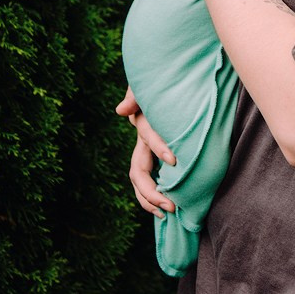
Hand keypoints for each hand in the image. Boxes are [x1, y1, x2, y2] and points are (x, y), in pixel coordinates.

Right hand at [116, 87, 176, 217]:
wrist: (169, 80)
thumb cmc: (159, 81)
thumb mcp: (146, 85)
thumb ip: (135, 95)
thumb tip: (120, 111)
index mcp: (143, 122)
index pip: (147, 138)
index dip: (158, 147)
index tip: (174, 160)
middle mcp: (143, 141)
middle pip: (138, 172)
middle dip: (150, 192)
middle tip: (170, 206)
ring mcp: (150, 151)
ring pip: (142, 181)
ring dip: (151, 199)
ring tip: (168, 213)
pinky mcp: (160, 158)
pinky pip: (155, 181)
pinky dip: (159, 196)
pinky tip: (169, 209)